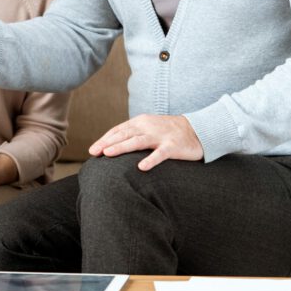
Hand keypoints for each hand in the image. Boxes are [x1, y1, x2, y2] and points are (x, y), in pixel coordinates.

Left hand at [88, 114, 203, 170]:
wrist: (198, 130)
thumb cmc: (169, 132)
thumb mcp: (149, 128)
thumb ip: (133, 134)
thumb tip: (112, 146)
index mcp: (141, 122)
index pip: (119, 130)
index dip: (105, 139)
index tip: (92, 150)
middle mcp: (148, 127)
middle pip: (124, 134)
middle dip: (107, 143)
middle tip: (93, 152)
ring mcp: (161, 136)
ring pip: (138, 141)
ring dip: (122, 147)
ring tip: (108, 154)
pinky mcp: (173, 146)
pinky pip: (160, 154)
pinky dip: (151, 160)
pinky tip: (141, 167)